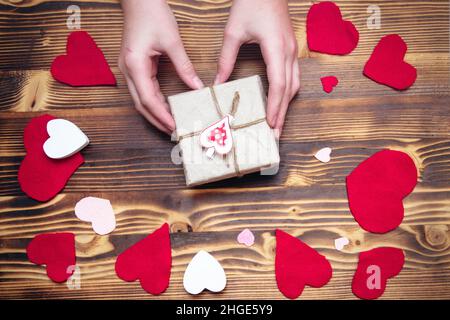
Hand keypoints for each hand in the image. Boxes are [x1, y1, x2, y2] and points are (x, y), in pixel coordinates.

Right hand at [119, 0, 203, 133]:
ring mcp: (129, 68)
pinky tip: (165, 107)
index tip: (174, 126)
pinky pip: (143, 89)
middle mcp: (128, 70)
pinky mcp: (134, 65)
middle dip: (156, 120)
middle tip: (173, 131)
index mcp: (135, 65)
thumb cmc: (152, 13)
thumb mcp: (172, 41)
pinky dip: (154, 100)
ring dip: (155, 112)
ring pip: (140, 99)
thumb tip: (196, 86)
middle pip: (140, 104)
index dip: (161, 115)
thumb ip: (184, 66)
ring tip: (170, 123)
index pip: (148, 99)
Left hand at [215, 0, 299, 134]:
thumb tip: (218, 83)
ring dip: (287, 105)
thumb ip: (226, 59)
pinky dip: (287, 93)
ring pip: (295, 84)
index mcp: (276, 48)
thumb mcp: (233, 32)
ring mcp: (293, 50)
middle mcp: (289, 52)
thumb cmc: (251, 3)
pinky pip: (293, 76)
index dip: (276, 106)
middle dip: (283, 113)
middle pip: (290, 89)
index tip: (271, 123)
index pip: (279, 84)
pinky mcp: (290, 49)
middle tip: (275, 135)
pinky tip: (280, 102)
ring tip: (278, 123)